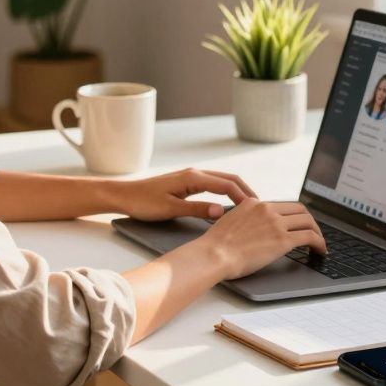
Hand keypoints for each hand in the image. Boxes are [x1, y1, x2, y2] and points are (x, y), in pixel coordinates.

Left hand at [112, 168, 256, 221]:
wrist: (123, 195)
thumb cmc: (143, 202)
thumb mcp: (170, 209)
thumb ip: (197, 209)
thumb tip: (221, 212)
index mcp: (192, 177)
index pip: (227, 184)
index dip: (244, 197)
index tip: (257, 210)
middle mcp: (194, 173)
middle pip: (229, 178)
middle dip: (246, 191)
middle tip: (262, 207)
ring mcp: (191, 177)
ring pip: (222, 180)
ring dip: (237, 191)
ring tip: (250, 207)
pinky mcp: (187, 182)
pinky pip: (213, 185)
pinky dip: (226, 192)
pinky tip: (230, 204)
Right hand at [194, 199, 326, 280]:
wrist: (214, 254)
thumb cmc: (217, 245)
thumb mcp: (230, 221)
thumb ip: (245, 220)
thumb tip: (253, 229)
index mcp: (254, 203)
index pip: (282, 205)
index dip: (293, 215)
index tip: (297, 224)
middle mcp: (267, 209)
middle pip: (299, 209)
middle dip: (309, 221)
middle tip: (312, 232)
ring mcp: (276, 223)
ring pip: (308, 221)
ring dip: (317, 232)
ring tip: (319, 243)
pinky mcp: (283, 240)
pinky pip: (310, 237)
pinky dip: (319, 243)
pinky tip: (320, 251)